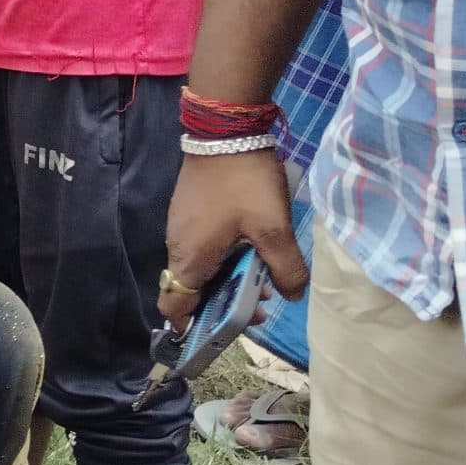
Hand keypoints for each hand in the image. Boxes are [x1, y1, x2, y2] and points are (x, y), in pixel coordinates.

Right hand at [162, 149, 306, 322]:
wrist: (224, 132)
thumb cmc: (244, 185)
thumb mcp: (273, 228)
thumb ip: (286, 268)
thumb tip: (291, 295)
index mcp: (191, 258)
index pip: (174, 305)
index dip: (191, 325)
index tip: (220, 333)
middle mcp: (178, 246)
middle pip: (191, 289)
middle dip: (223, 303)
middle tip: (262, 303)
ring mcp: (180, 226)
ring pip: (198, 267)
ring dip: (227, 278)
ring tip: (265, 273)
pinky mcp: (188, 211)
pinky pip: (201, 247)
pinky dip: (223, 257)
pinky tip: (252, 245)